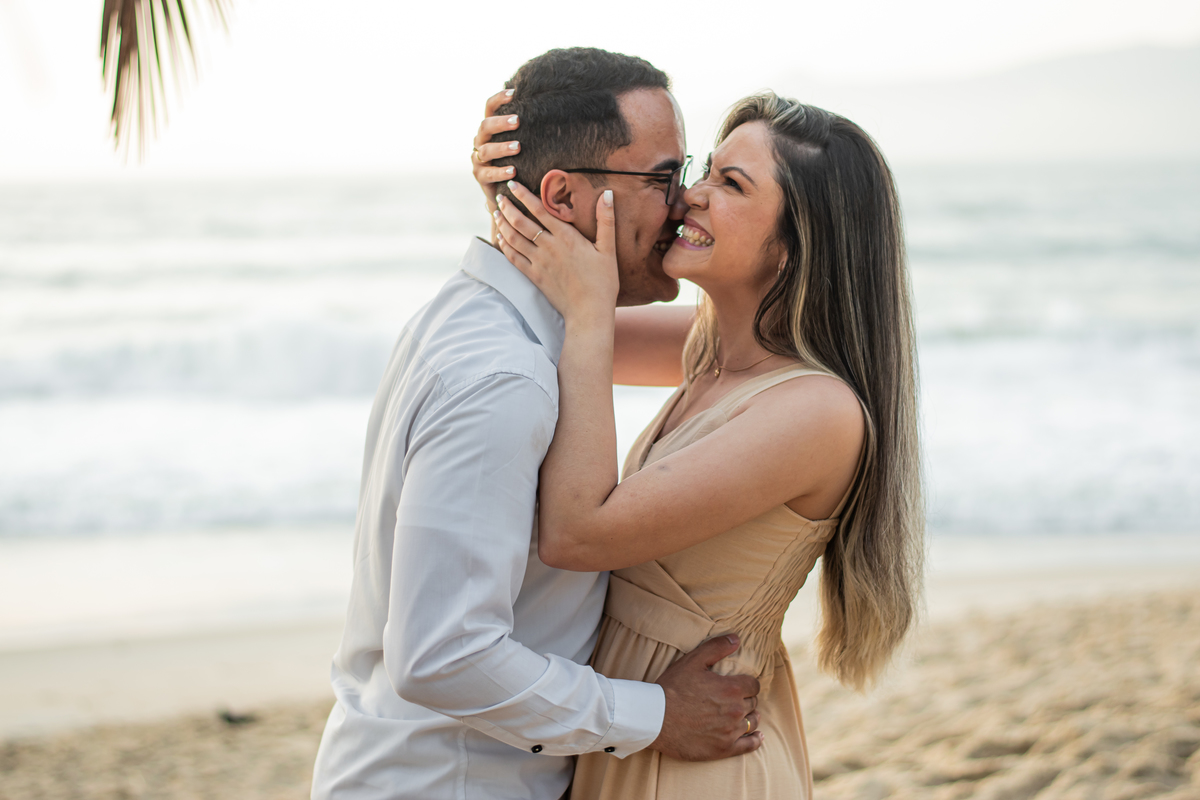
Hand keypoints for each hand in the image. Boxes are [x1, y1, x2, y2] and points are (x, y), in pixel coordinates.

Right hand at [472, 89, 519, 227]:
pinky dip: (501, 172)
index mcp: (490, 129)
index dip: (499, 99)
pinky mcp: (481, 177)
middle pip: (485, 126)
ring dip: (502, 147)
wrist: (505, 189)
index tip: (514, 93)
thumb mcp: (523, 143)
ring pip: (486, 150)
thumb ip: (529, 129)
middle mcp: (481, 141)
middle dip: (500, 123)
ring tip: (518, 147)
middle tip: (517, 121)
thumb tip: (553, 109)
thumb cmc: (519, 160)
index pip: (489, 108)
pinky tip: (513, 171)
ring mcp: (478, 159)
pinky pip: (489, 173)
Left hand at [495, 180, 618, 325]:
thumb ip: (606, 220)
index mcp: (567, 237)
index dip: (524, 195)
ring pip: (513, 238)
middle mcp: (549, 247)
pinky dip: (504, 246)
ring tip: (495, 213)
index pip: (539, 209)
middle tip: (499, 197)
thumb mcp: (608, 249)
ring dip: (502, 224)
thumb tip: (607, 194)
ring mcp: (539, 263)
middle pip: (521, 222)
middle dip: (507, 207)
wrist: (589, 312)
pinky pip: (513, 258)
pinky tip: (500, 238)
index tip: (513, 185)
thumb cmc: (602, 281)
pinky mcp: (534, 277)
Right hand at [650, 634, 763, 761]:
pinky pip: (749, 745)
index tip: (741, 685)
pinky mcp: (724, 749)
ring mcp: (730, 731)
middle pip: (753, 703)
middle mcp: (735, 710)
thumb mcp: (692, 661)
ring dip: (750, 716)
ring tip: (743, 715)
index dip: (748, 684)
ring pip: (752, 722)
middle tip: (734, 699)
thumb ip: (717, 647)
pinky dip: (755, 739)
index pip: (754, 685)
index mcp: (731, 688)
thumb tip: (737, 639)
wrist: (655, 719)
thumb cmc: (672, 687)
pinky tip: (757, 736)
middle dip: (746, 699)